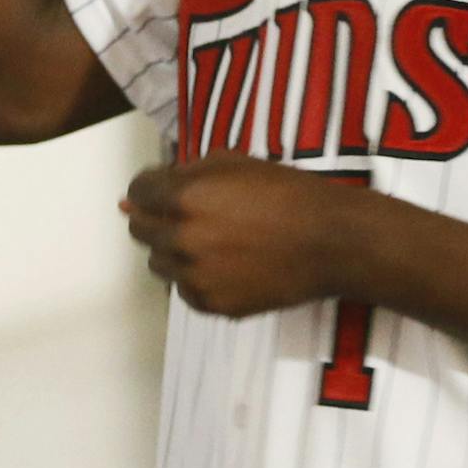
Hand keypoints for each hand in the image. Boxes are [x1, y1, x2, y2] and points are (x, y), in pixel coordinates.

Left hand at [121, 156, 363, 317]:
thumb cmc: (285, 194)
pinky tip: (223, 265)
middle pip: (140, 229)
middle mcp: (182, 239)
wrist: (330, 241)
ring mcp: (195, 277)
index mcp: (184, 198)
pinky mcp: (212, 305)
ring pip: (158, 263)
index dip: (150, 189)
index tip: (164, 192)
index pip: (137, 193)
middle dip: (157, 218)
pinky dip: (195, 278)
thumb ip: (185, 173)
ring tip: (210, 241)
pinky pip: (184, 290)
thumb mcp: (233, 162)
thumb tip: (142, 191)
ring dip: (173, 250)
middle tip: (188, 215)